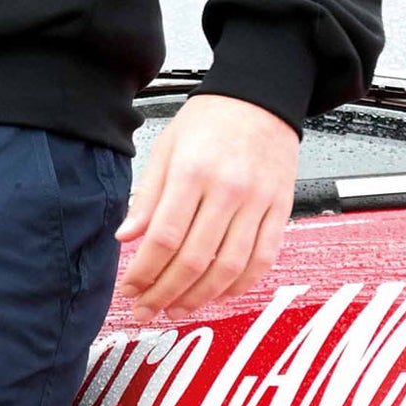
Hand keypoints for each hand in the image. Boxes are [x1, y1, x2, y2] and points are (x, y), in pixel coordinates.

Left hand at [114, 92, 298, 323]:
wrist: (261, 96)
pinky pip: (261, 260)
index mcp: (193, 171)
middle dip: (165, 293)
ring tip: (176, 309)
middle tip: (146, 310)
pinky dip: (239, 286)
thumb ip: (149, 195)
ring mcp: (258, 203)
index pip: (165, 237)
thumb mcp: (168, 146)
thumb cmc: (211, 118)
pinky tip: (217, 294)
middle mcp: (227, 190)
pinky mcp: (280, 210)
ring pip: (228, 268)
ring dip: (199, 298)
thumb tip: (126, 236)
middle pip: (194, 259)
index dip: (145, 271)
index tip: (130, 287)